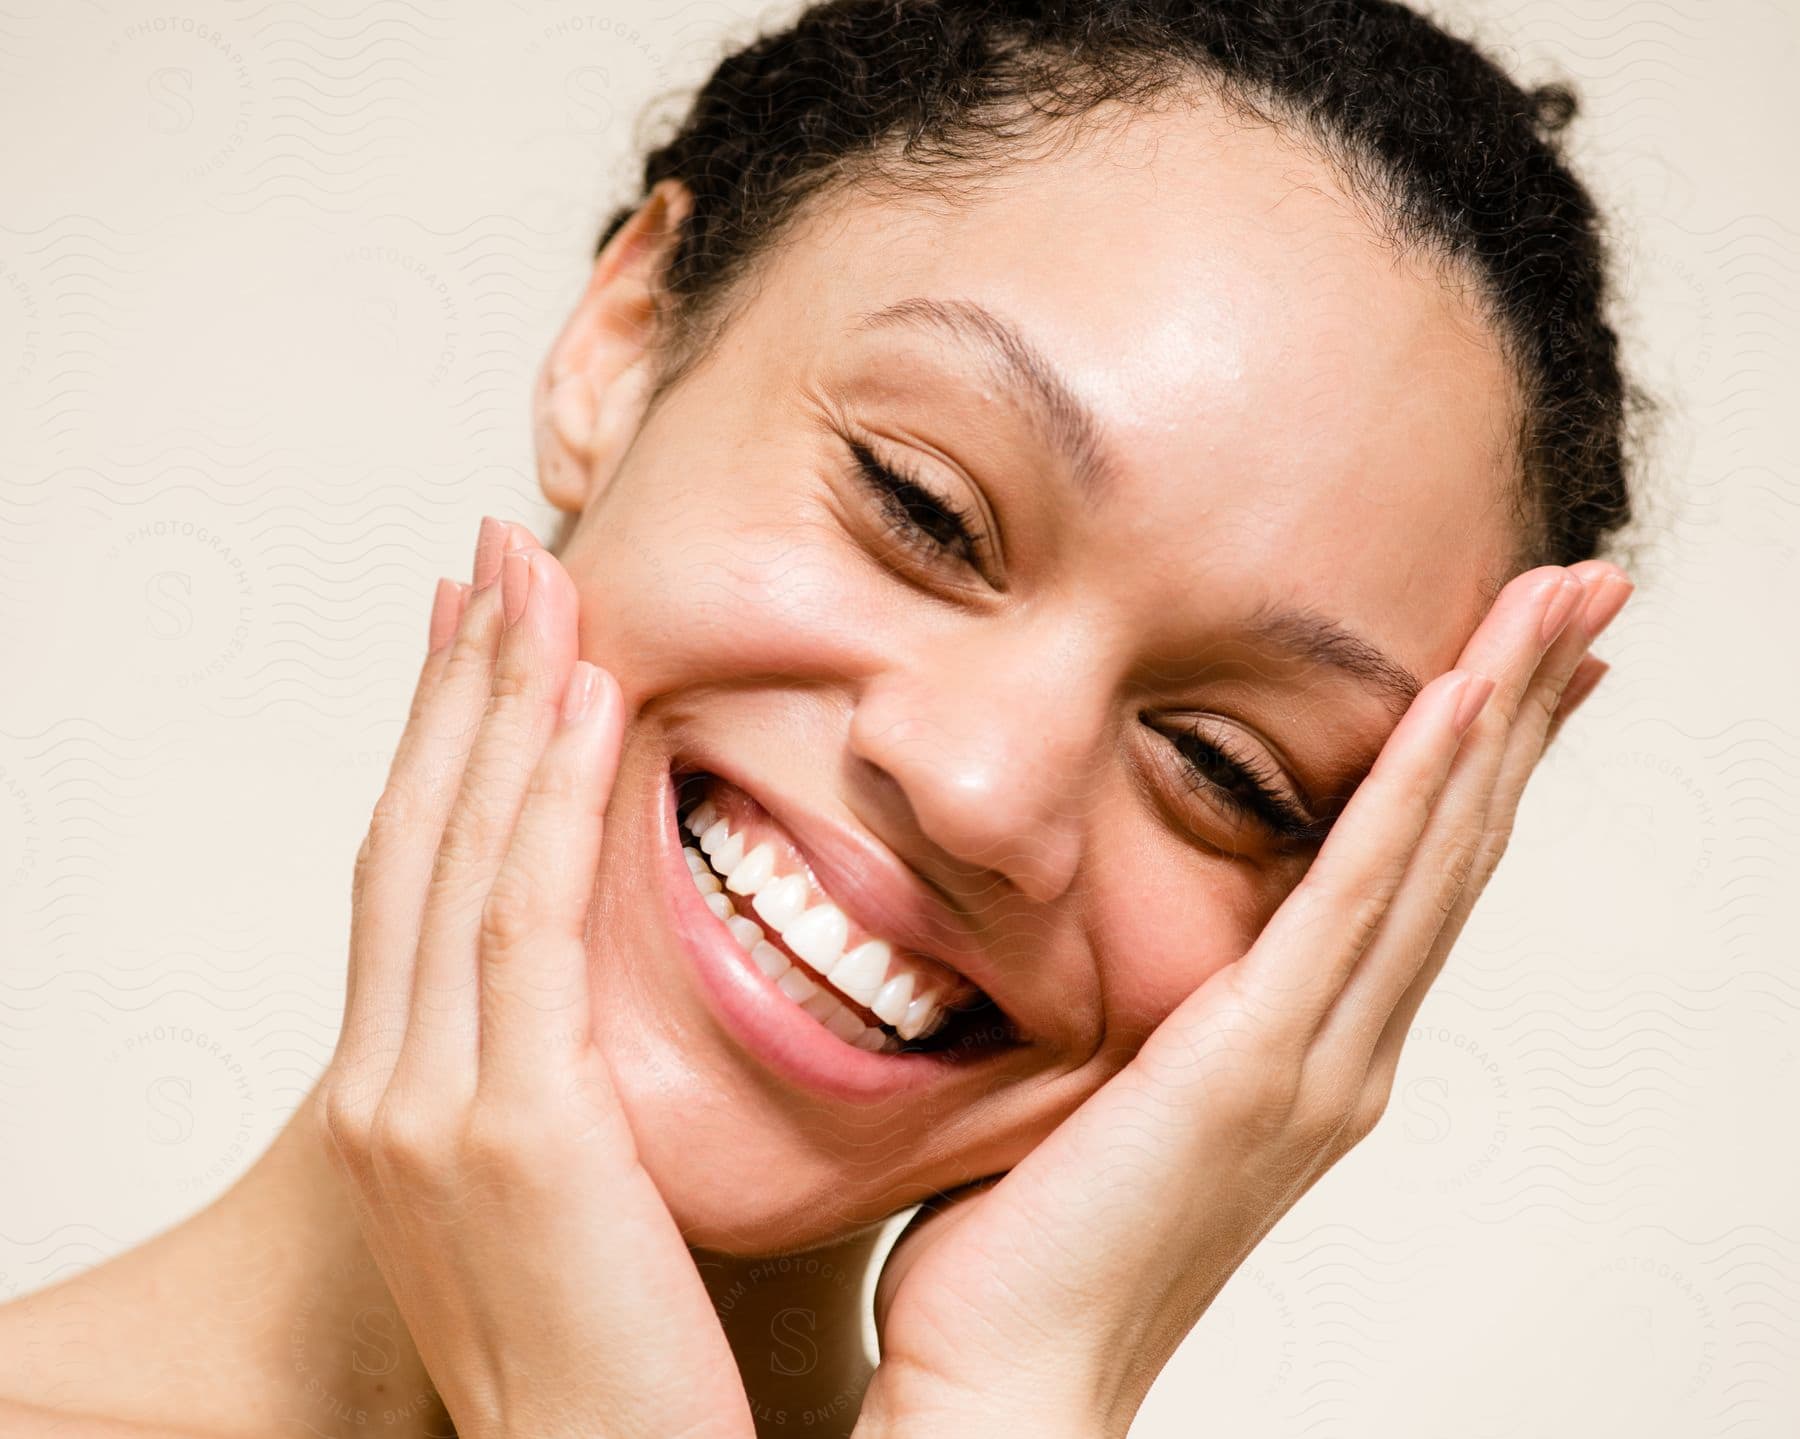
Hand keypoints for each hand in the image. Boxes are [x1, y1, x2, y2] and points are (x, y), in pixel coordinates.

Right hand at [315, 518, 753, 1438]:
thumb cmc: (617, 1359)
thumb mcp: (573, 1194)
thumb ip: (570, 1081)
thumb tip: (621, 994)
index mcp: (407, 1102)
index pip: (419, 879)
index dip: (442, 745)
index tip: (477, 638)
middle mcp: (393, 1093)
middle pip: (420, 838)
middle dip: (458, 687)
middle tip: (496, 559)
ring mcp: (434, 1112)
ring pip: (459, 855)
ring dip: (498, 704)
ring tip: (538, 581)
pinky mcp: (512, 1133)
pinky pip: (526, 923)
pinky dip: (548, 798)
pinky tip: (587, 699)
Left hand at [856, 560, 1633, 1438]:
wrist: (1020, 1373)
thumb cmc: (1041, 1238)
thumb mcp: (1110, 1085)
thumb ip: (1152, 1006)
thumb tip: (1120, 934)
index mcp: (1309, 1049)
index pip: (1414, 874)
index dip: (1479, 762)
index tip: (1517, 661)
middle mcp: (1342, 1048)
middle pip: (1456, 846)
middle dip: (1526, 708)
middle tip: (1584, 592)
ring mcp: (1317, 1057)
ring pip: (1433, 853)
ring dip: (1499, 716)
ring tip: (1559, 603)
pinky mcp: (1257, 1060)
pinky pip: (1351, 899)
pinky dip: (1413, 796)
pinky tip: (1457, 702)